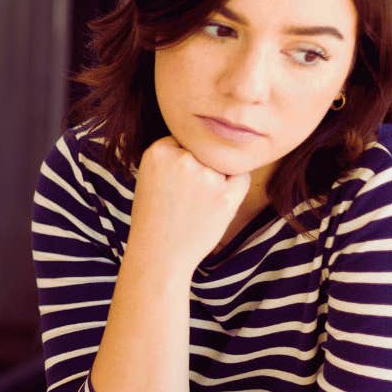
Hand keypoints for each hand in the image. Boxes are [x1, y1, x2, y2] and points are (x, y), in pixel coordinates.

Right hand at [128, 136, 250, 270]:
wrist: (158, 255)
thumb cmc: (155, 217)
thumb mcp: (151, 176)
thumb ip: (173, 155)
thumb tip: (214, 136)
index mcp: (158, 150)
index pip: (185, 142)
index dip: (184, 163)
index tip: (173, 183)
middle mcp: (181, 158)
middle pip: (205, 151)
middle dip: (201, 170)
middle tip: (183, 197)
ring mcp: (205, 176)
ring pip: (223, 164)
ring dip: (217, 180)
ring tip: (194, 206)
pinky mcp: (225, 195)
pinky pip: (241, 179)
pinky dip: (233, 190)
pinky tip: (212, 207)